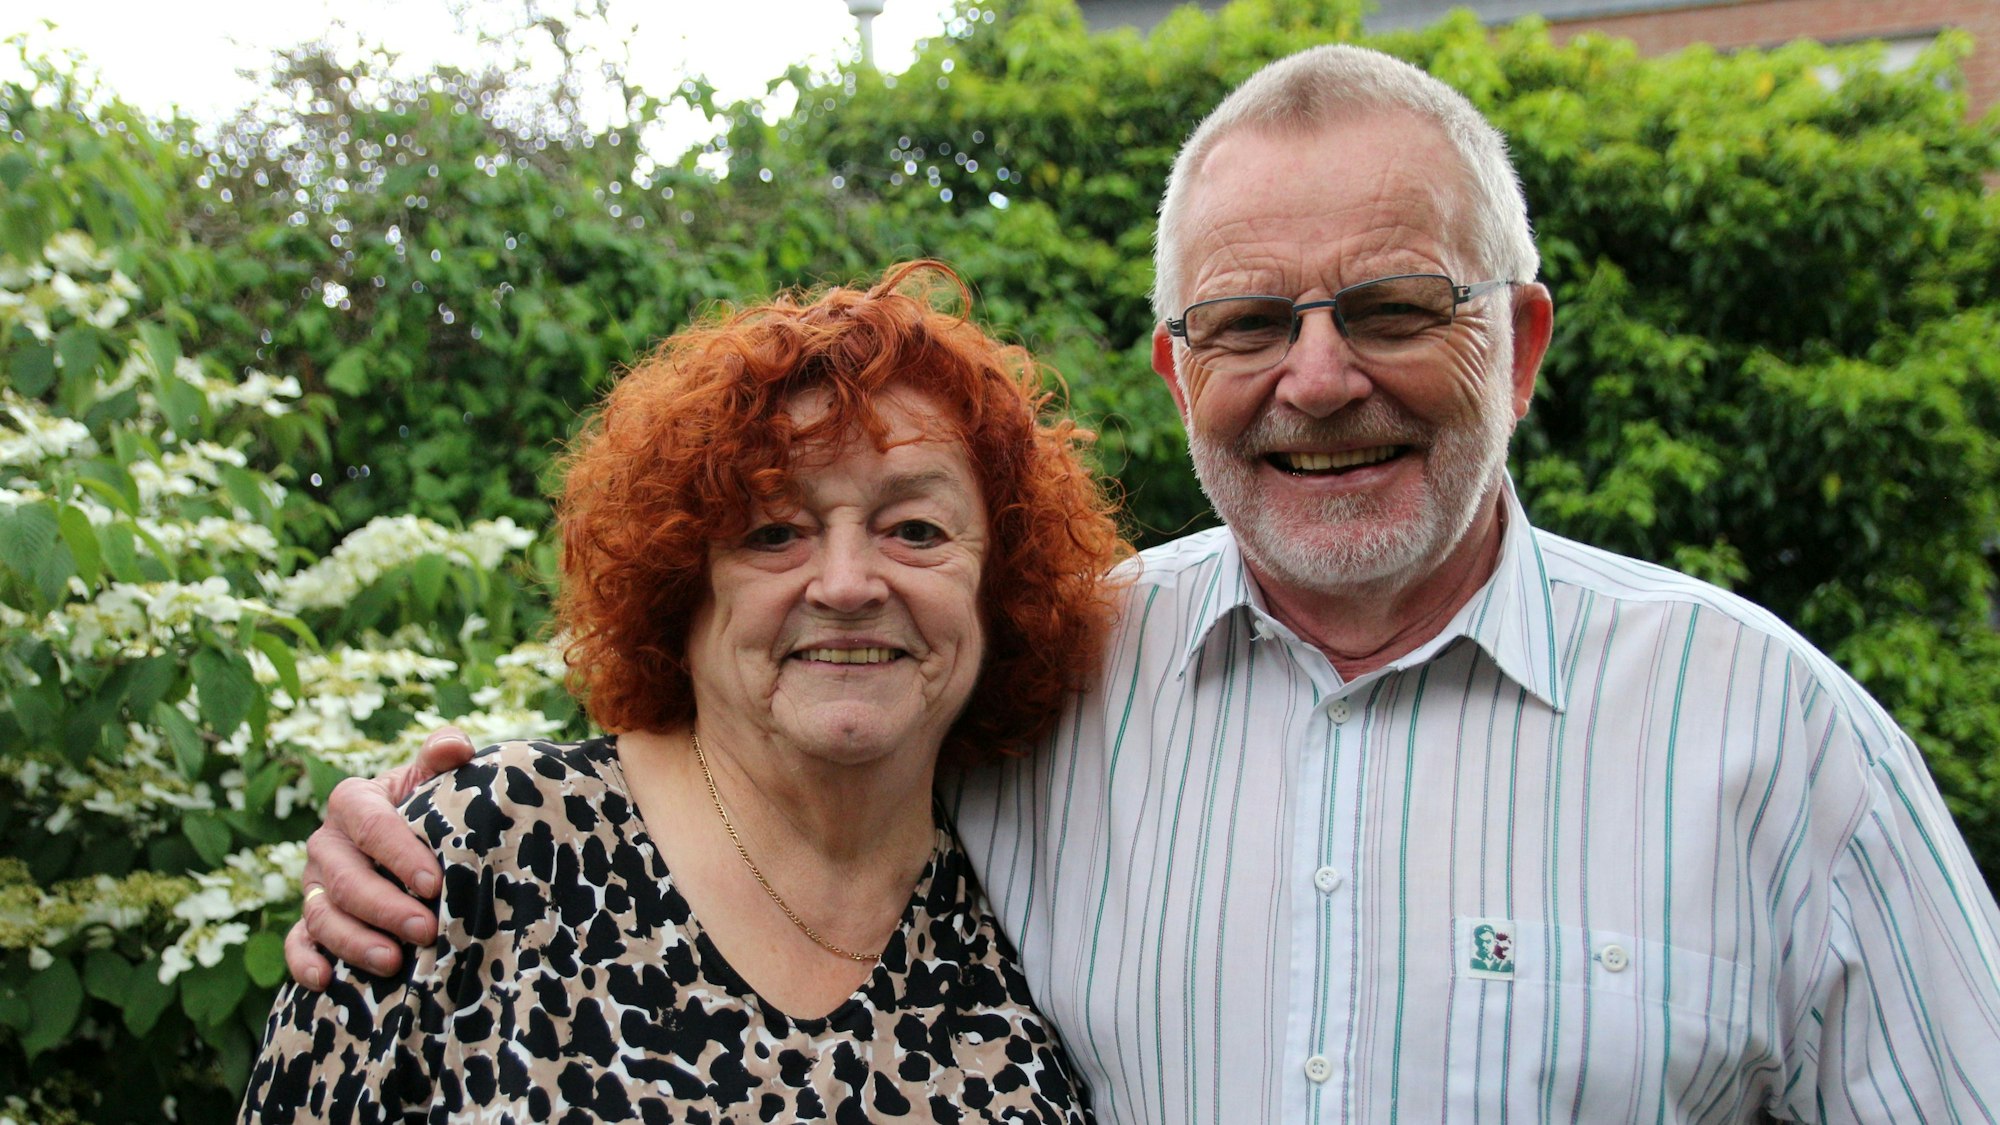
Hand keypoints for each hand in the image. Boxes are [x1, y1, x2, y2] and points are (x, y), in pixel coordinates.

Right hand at [283, 727, 476, 988]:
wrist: (413, 837)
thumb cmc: (429, 805)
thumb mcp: (435, 777)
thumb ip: (444, 754)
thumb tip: (455, 746)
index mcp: (354, 801)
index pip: (372, 826)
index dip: (400, 855)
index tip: (435, 883)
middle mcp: (327, 843)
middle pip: (347, 880)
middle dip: (386, 908)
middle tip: (426, 930)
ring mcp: (315, 884)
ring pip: (323, 916)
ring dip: (355, 942)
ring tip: (394, 963)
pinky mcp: (310, 919)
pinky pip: (297, 942)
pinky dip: (305, 962)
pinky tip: (326, 981)